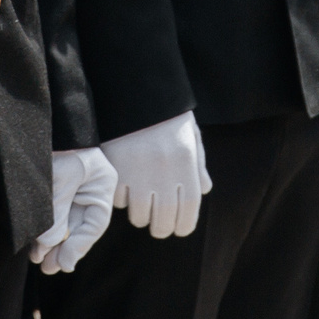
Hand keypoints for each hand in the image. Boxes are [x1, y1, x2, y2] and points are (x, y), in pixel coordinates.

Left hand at [29, 146, 116, 273]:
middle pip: (79, 228)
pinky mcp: (56, 189)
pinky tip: (36, 245)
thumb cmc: (59, 142)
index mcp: (102, 184)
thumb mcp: (62, 175)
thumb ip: (57, 209)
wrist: (41, 119)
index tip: (65, 263)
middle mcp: (90, 189)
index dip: (79, 245)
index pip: (95, 223)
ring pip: (65, 225)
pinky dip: (45, 231)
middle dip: (64, 249)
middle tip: (49, 267)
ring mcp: (73, 190)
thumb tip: (48, 242)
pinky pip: (53, 216)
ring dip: (52, 244)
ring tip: (39, 260)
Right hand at [99, 112, 211, 238]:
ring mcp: (138, 171)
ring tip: (140, 208)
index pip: (189, 209)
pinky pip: (118, 200)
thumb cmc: (166, 114)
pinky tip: (125, 190)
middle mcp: (164, 171)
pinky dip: (121, 200)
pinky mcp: (115, 169)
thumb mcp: (190, 135)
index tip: (179, 229)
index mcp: (185, 162)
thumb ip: (197, 165)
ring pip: (139, 215)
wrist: (135, 89)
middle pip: (164, 220)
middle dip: (162, 229)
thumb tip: (203, 191)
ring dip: (140, 217)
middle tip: (158, 226)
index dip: (184, 225)